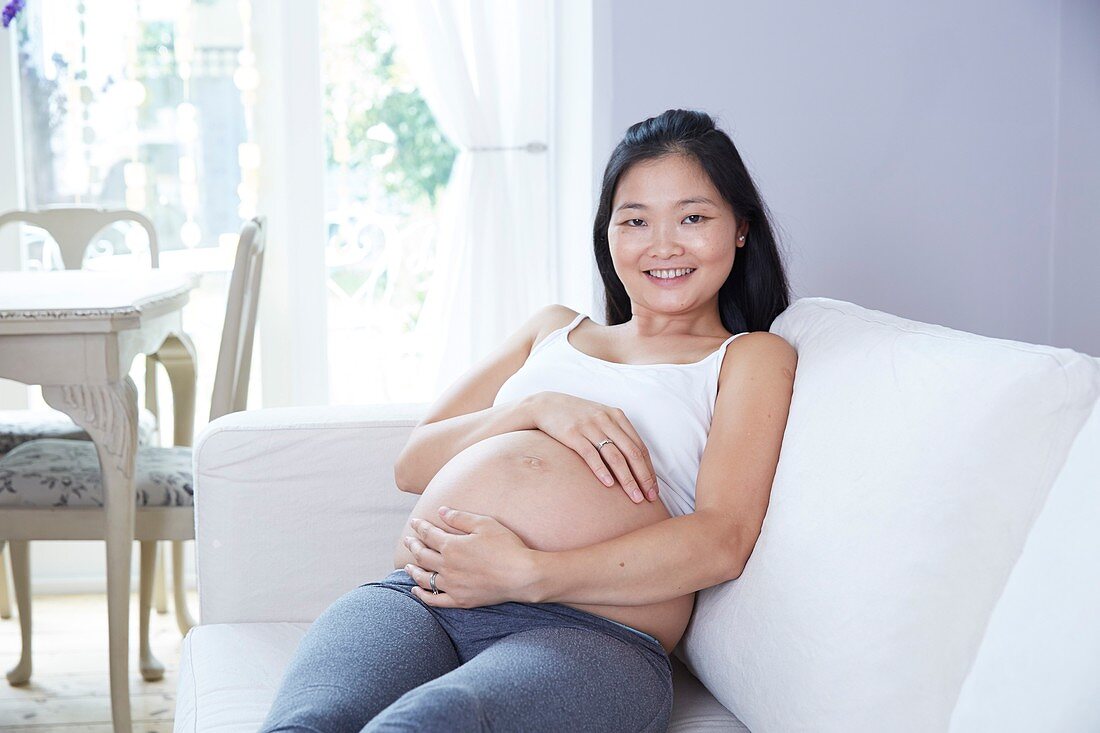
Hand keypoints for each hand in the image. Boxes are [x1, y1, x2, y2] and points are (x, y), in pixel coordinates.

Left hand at [402, 506, 540, 607]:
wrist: (522, 575)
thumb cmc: (506, 546)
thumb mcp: (484, 524)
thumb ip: (460, 518)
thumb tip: (441, 511)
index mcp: (452, 546)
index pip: (429, 534)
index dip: (420, 527)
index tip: (414, 523)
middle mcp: (447, 566)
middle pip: (422, 556)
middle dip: (413, 546)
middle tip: (407, 540)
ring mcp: (452, 585)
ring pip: (424, 578)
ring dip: (413, 570)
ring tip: (407, 566)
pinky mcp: (460, 600)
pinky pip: (435, 600)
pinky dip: (422, 596)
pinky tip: (415, 591)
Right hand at [528, 391, 659, 502]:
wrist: (546, 404)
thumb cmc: (576, 416)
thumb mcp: (600, 418)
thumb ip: (616, 434)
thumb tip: (633, 463)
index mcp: (617, 416)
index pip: (640, 447)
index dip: (649, 470)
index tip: (653, 489)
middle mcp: (606, 420)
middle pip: (632, 453)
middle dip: (643, 477)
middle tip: (649, 497)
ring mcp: (590, 427)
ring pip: (615, 456)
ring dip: (627, 479)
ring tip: (634, 497)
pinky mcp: (572, 434)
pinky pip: (591, 454)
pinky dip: (601, 470)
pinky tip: (608, 485)